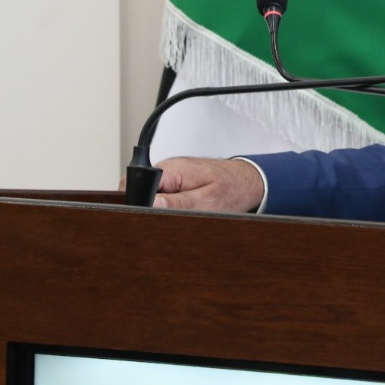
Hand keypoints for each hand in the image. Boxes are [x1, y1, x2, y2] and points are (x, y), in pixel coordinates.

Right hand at [142, 157, 264, 212]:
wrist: (248, 180)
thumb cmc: (233, 189)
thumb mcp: (207, 202)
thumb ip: (178, 203)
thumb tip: (150, 204)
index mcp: (172, 170)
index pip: (136, 184)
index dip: (136, 203)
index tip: (148, 216)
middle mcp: (168, 168)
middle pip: (139, 189)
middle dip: (146, 207)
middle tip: (172, 215)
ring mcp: (171, 173)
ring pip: (150, 192)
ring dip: (158, 206)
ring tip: (184, 210)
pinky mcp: (176, 179)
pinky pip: (162, 191)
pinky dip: (168, 203)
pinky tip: (184, 207)